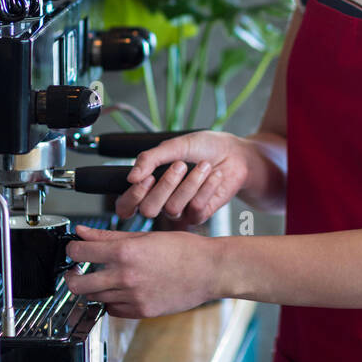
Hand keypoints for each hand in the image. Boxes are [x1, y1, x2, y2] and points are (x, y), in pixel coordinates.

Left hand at [63, 226, 218, 317]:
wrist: (209, 270)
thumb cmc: (184, 249)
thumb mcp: (145, 236)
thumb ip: (109, 236)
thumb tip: (83, 232)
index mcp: (125, 252)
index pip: (80, 252)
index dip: (72, 249)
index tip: (74, 249)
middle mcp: (125, 277)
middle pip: (78, 284)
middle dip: (71, 276)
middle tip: (75, 271)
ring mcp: (133, 297)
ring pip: (95, 298)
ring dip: (93, 288)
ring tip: (101, 278)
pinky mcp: (141, 311)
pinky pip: (113, 310)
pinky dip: (110, 301)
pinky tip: (118, 291)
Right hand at [116, 130, 251, 224]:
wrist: (235, 153)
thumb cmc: (204, 147)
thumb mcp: (174, 146)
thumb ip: (149, 159)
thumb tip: (131, 177)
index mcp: (149, 185)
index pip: (126, 205)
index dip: (132, 197)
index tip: (147, 177)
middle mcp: (161, 201)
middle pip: (148, 210)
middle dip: (165, 185)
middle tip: (180, 165)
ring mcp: (180, 210)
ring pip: (172, 208)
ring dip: (190, 183)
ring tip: (204, 165)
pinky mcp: (199, 215)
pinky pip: (195, 208)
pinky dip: (206, 188)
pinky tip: (214, 175)